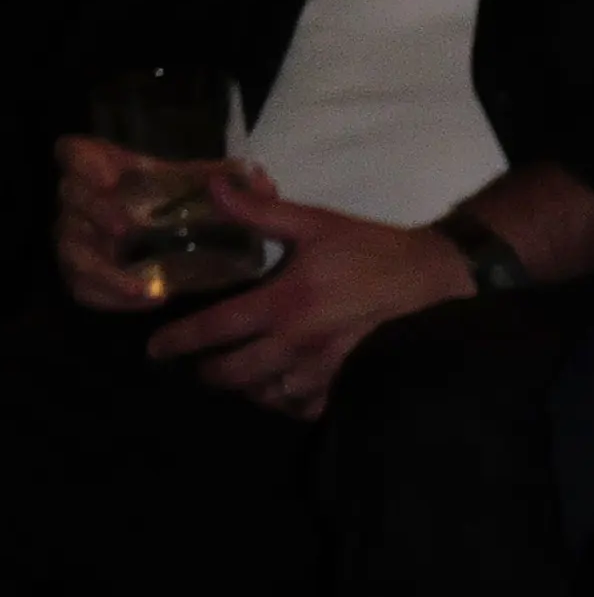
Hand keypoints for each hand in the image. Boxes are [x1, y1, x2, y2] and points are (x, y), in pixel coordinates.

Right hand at [52, 135, 229, 308]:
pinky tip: (146, 299)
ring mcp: (77, 236)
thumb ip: (225, 179)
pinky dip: (110, 297)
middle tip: (125, 227)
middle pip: (72, 197)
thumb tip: (260, 180)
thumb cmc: (175, 198)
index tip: (110, 177)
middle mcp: (81, 198)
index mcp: (103, 166)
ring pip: (72, 249)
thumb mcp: (196, 184)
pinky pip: (82, 287)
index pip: (74, 152)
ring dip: (104, 269)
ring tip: (142, 287)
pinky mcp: (83, 271)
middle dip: (97, 210)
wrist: (169, 235)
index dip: (85, 162)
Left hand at [141, 166, 461, 416]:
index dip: (179, 341)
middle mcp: (299, 343)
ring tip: (238, 379)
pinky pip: (308, 407)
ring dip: (247, 390)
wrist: (434, 279)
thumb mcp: (316, 223)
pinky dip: (287, 404)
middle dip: (209, 374)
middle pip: (236, 374)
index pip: (216, 329)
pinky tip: (281, 392)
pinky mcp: (351, 381)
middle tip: (197, 366)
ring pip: (269, 396)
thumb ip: (260, 212)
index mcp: (285, 303)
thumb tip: (214, 188)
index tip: (155, 349)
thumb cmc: (373, 250)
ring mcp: (327, 369)